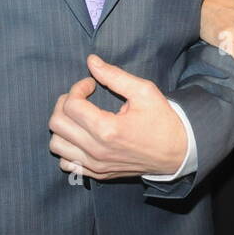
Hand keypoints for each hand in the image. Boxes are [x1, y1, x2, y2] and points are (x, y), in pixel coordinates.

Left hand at [49, 55, 188, 178]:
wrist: (177, 152)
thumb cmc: (162, 120)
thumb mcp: (144, 91)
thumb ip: (114, 75)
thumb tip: (91, 61)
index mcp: (108, 129)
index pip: (71, 105)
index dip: (77, 88)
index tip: (91, 84)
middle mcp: (97, 150)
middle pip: (57, 123)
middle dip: (65, 103)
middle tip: (81, 97)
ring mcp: (95, 165)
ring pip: (56, 144)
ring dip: (63, 126)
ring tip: (80, 117)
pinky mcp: (97, 173)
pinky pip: (66, 163)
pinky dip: (67, 148)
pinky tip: (81, 137)